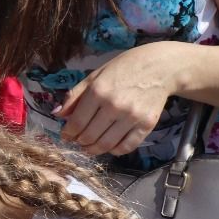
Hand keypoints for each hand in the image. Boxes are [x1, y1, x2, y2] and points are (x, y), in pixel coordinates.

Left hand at [55, 42, 182, 155]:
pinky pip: (127, 146)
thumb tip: (57, 114)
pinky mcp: (147, 125)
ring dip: (94, 150)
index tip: (66, 135)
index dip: (68, 133)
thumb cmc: (124, 68)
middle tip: (78, 141)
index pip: (76, 122)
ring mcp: (132, 117)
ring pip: (106, 144)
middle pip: (89, 136)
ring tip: (89, 147)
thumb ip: (75, 95)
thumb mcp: (95, 75)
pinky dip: (115, 151)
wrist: (160, 67)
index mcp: (98, 91)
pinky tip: (109, 147)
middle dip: (79, 142)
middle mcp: (114, 106)